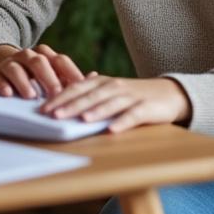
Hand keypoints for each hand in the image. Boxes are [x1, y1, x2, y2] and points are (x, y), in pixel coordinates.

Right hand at [0, 44, 85, 98]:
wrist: (2, 65)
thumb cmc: (34, 75)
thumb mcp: (52, 74)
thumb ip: (70, 77)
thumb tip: (95, 76)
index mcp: (46, 55)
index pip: (60, 60)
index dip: (70, 73)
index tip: (80, 88)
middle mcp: (29, 56)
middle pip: (40, 62)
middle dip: (49, 78)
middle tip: (56, 94)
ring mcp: (11, 63)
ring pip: (18, 68)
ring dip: (25, 82)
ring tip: (31, 96)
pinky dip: (3, 84)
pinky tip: (8, 94)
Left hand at [39, 76, 191, 133]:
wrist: (170, 94)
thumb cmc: (133, 95)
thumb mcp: (109, 91)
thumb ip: (87, 94)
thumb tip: (60, 100)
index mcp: (102, 82)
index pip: (76, 88)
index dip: (59, 97)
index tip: (42, 108)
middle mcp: (114, 86)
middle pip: (90, 95)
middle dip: (71, 104)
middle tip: (53, 115)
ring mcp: (131, 96)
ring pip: (110, 103)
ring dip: (95, 111)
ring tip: (81, 120)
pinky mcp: (147, 108)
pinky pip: (133, 115)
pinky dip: (122, 122)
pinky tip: (112, 130)